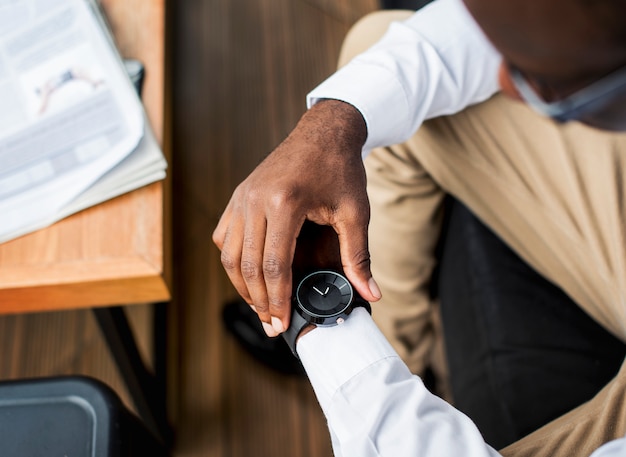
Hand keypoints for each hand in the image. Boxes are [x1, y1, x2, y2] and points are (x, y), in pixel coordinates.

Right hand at [212, 100, 381, 336]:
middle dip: (259, 301)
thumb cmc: (340, 169)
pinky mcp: (238, 195)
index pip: (274, 265)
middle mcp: (255, 200)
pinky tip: (247, 275)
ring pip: (229, 254)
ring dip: (242, 285)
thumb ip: (358, 255)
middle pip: (248, 265)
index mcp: (284, 203)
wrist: (324, 132)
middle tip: (271, 325)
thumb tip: (370, 292)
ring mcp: (242, 196)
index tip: (282, 323)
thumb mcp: (355, 211)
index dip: (278, 300)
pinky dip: (232, 260)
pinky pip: (224, 236)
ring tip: (260, 307)